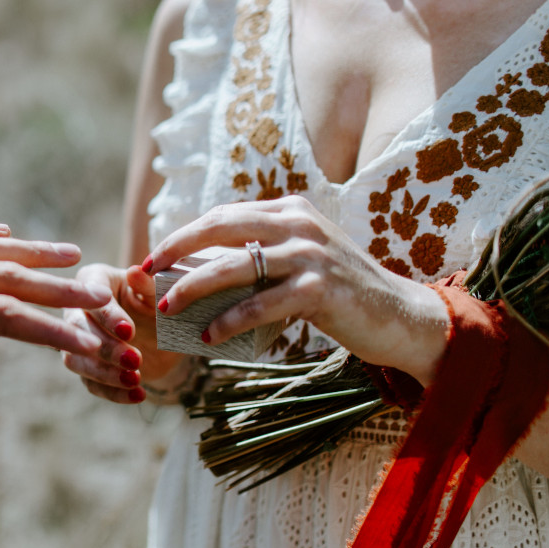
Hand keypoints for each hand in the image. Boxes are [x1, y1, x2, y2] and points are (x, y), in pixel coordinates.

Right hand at [61, 262, 182, 403]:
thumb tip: (137, 272)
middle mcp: (77, 310)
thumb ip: (149, 284)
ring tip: (134, 379)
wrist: (168, 330)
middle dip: (105, 348)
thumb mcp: (159, 291)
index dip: (108, 316)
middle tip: (134, 360)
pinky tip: (138, 394)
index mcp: (91, 281)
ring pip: (75, 360)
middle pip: (77, 331)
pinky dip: (114, 393)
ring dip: (104, 373)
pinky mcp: (87, 368)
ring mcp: (78, 342)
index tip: (129, 332)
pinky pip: (91, 384)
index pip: (89, 297)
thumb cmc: (159, 300)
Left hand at [144, 196, 448, 383]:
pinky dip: (229, 321)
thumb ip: (262, 255)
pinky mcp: (319, 288)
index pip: (223, 216)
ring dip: (193, 287)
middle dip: (176, 248)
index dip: (184, 234)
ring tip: (168, 307)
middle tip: (147, 269)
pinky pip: (260, 304)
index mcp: (290, 211)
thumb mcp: (300, 262)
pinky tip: (208, 337)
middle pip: (220, 228)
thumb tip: (200, 270)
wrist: (401, 317)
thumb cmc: (341, 295)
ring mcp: (310, 254)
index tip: (154, 256)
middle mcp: (298, 224)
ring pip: (234, 266)